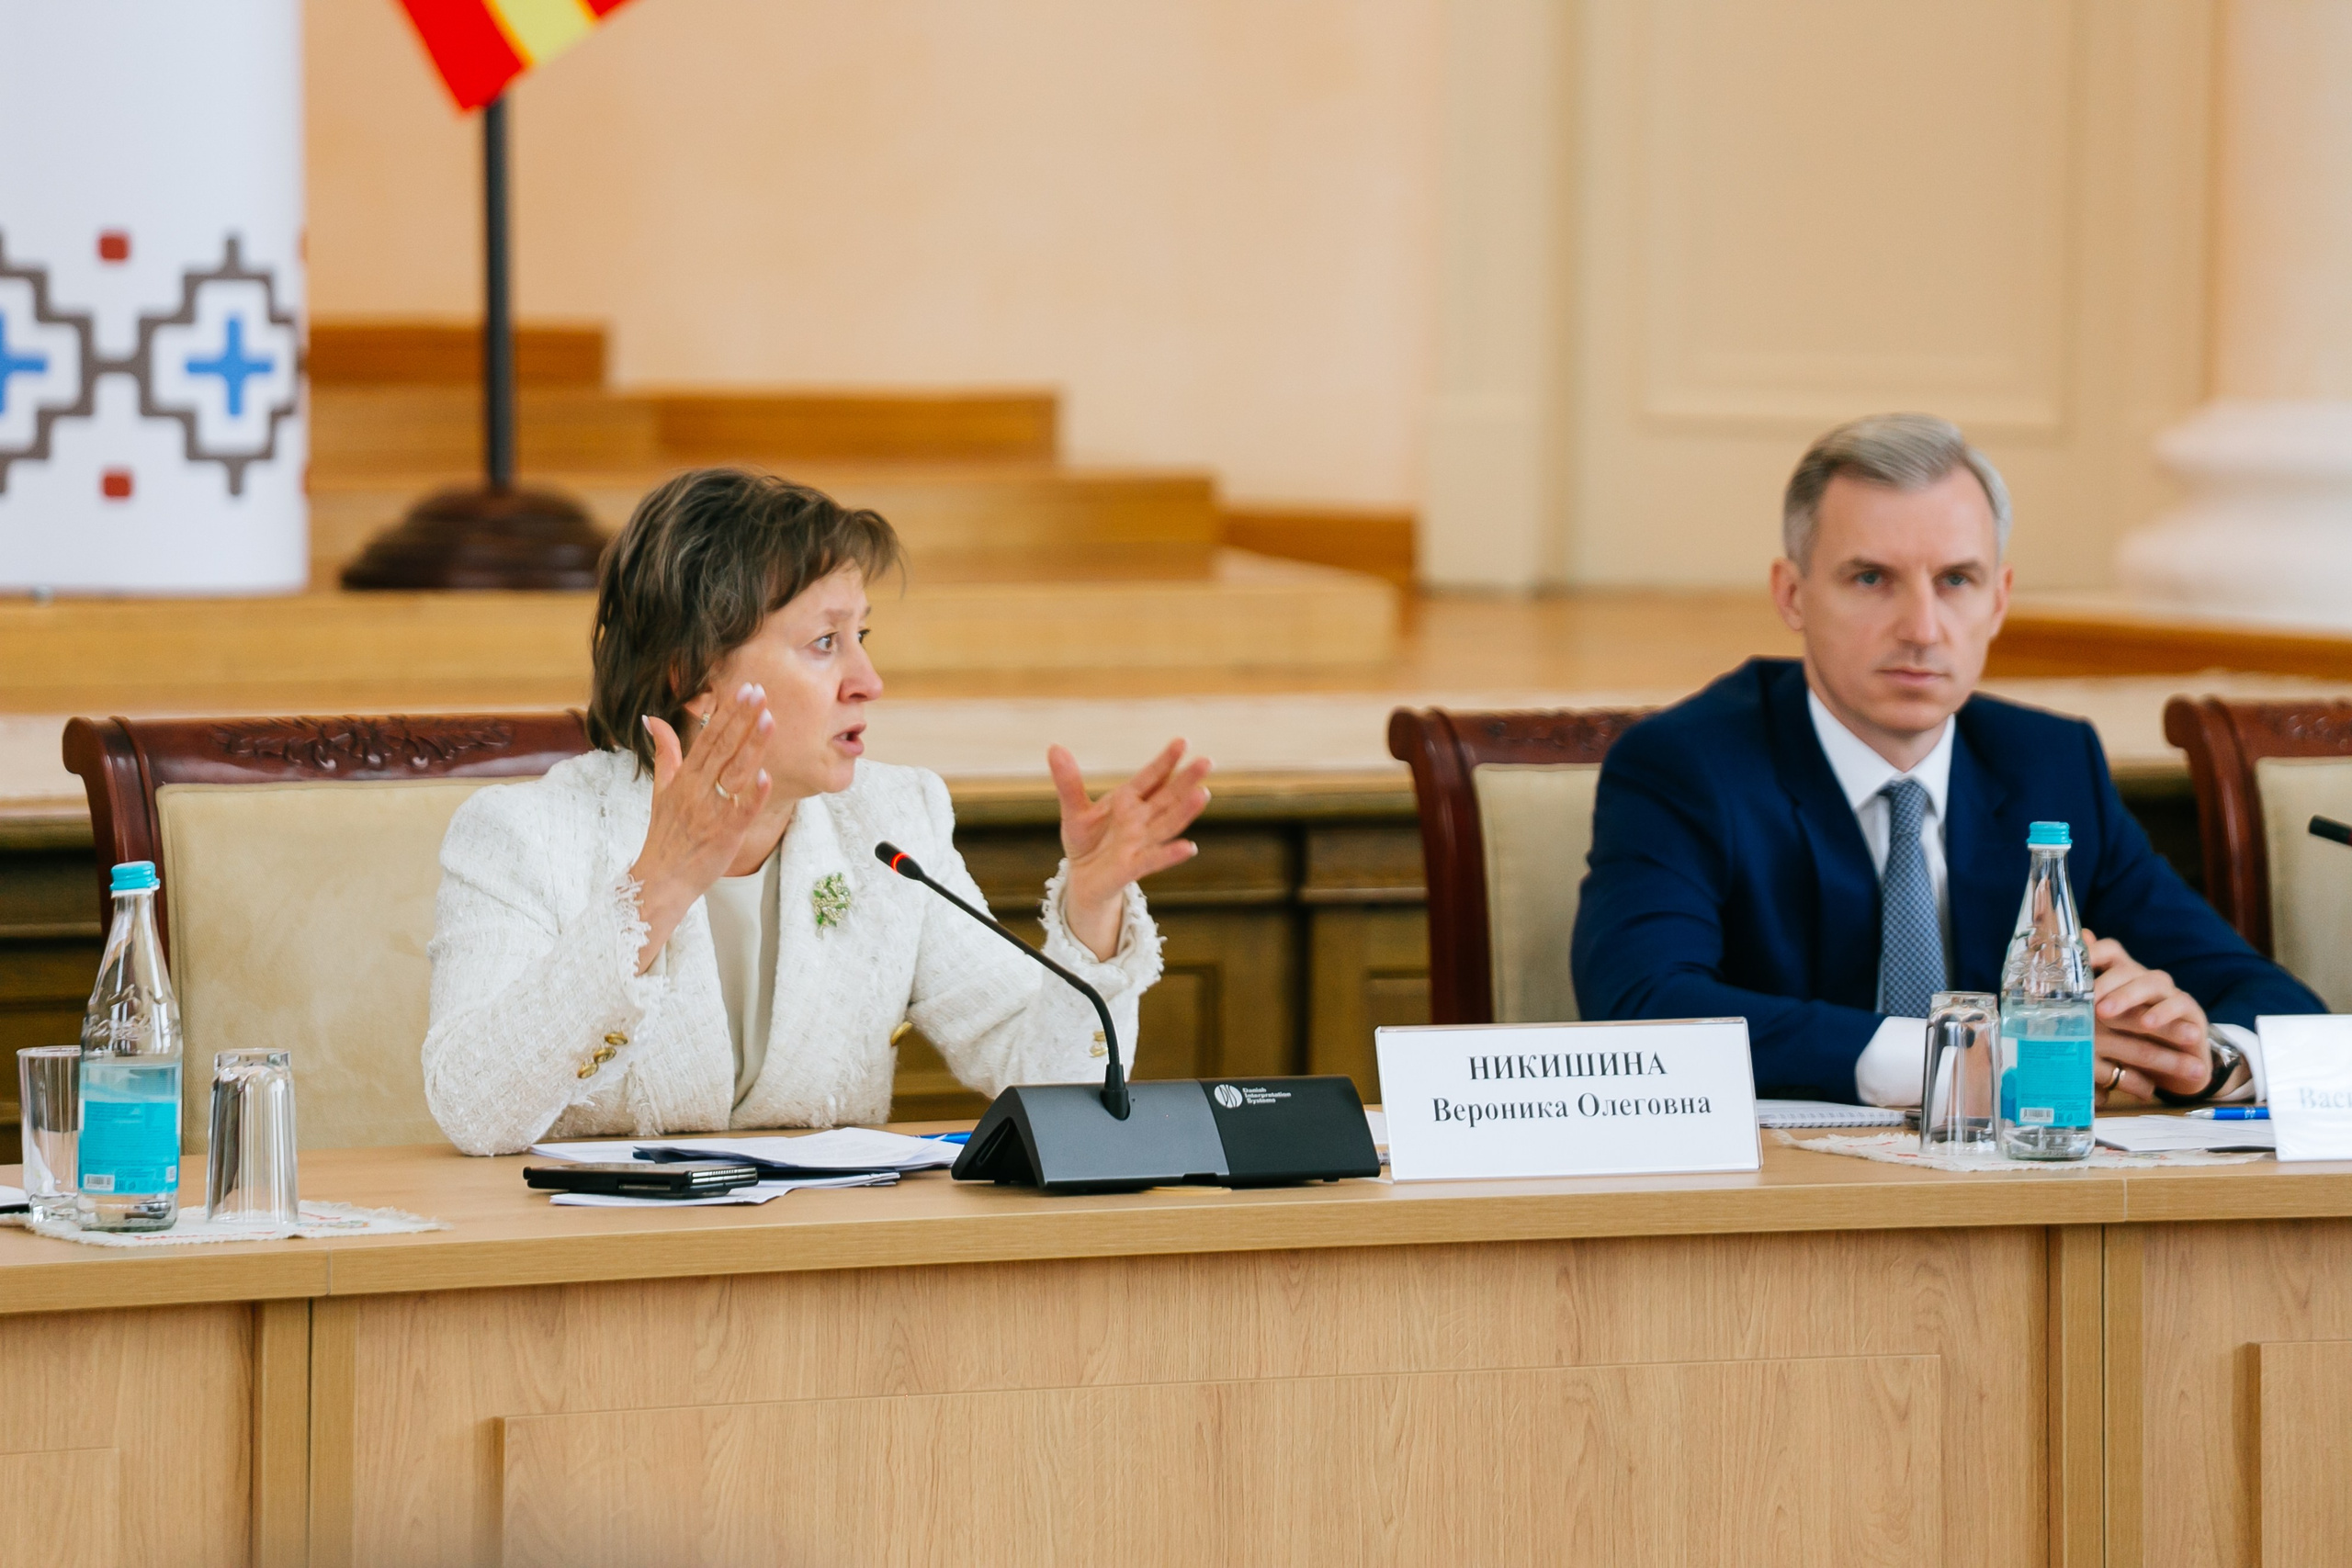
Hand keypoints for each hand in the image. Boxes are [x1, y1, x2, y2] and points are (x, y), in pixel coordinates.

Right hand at [627, 683, 775, 969]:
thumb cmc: (666, 834)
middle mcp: (696, 790)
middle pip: (721, 748)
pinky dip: (752, 794)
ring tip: (769, 719)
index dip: (726, 713)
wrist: (662, 879)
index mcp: (684, 777)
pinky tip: (766, 775)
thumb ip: (664, 753)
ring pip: (733, 773)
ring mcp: (711, 812)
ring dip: (751, 746)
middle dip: (741, 719)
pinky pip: (741, 811)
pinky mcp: (725, 835)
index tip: (743, 688)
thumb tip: (653, 719)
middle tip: (759, 691)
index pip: (707, 737)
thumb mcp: (661, 790)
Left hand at [1049, 739, 1211, 959]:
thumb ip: (1068, 782)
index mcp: (1128, 800)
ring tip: (1203, 794)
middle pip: (1167, 797)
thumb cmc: (1086, 841)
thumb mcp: (1074, 810)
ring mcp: (1140, 843)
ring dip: (1185, 811)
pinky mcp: (1132, 867)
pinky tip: (1188, 847)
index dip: (1166, 761)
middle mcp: (1141, 820)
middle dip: (1186, 781)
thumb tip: (1054, 747)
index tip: (1183, 741)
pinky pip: (1153, 859)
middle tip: (1206, 762)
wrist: (1083, 878)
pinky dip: (1170, 854)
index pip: (1151, 777)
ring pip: (1167, 824)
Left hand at [2082, 926, 2211, 1103]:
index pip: (2108, 952)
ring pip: (2151, 982)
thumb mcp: (2102, 1028)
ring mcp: (2170, 994)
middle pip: (2126, 968)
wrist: (2178, 1071)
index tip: (2066, 966)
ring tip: (2107, 1012)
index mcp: (2123, 977)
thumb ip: (2080, 1008)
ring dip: (2127, 996)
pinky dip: (2163, 1013)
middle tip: (2086, 1003)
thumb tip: (2040, 995)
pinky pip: (2179, 1004)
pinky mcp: (2191, 1013)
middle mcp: (2145, 979)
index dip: (2089, 952)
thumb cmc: (2132, 1045)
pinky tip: (2147, 1023)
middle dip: (2104, 983)